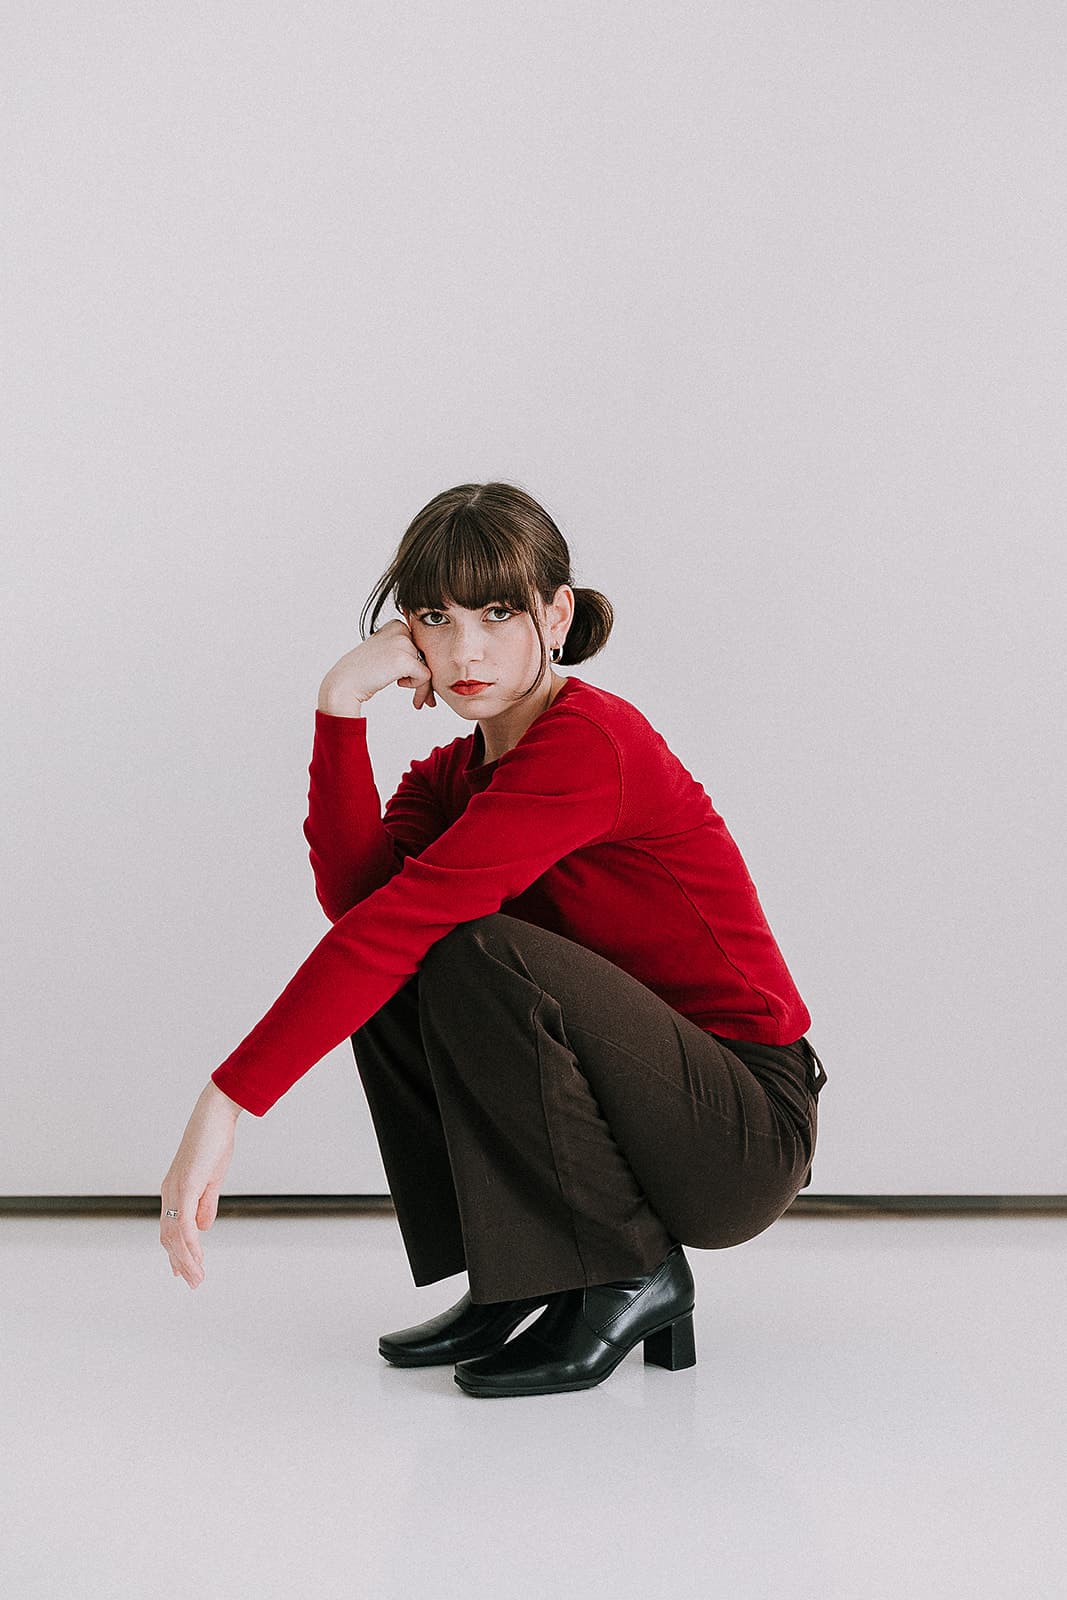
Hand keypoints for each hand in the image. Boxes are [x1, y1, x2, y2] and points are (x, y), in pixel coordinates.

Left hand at [160, 1082, 240, 1288]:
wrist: (215, 1114)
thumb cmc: (214, 1140)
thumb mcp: (212, 1178)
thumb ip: (206, 1204)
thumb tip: (203, 1228)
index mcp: (175, 1190)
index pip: (171, 1228)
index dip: (177, 1252)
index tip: (184, 1272)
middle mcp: (170, 1192)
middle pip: (168, 1236)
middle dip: (180, 1262)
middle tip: (193, 1282)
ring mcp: (176, 1189)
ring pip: (174, 1234)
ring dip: (185, 1259)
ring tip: (197, 1277)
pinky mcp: (186, 1185)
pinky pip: (183, 1221)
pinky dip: (188, 1243)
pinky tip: (197, 1257)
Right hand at [319, 618, 435, 711]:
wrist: (345, 682)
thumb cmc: (364, 672)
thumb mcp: (386, 652)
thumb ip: (406, 651)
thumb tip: (432, 663)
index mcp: (397, 624)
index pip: (422, 647)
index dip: (420, 666)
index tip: (415, 681)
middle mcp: (401, 629)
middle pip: (427, 657)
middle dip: (426, 680)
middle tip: (425, 699)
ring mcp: (402, 642)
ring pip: (429, 667)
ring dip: (422, 687)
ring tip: (415, 698)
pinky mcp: (404, 659)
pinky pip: (425, 676)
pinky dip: (416, 686)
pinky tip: (398, 684)